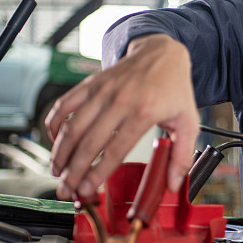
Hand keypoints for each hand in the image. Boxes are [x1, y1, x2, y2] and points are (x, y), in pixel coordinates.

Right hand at [45, 34, 199, 200]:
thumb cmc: (174, 88)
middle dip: (73, 170)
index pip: (115, 150)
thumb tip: (173, 183)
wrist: (162, 52)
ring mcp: (102, 90)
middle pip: (88, 142)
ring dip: (60, 152)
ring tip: (57, 172)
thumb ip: (183, 155)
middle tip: (66, 190)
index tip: (88, 190)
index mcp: (144, 112)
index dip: (98, 173)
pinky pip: (64, 105)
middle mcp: (120, 100)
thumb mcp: (188, 121)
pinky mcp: (90, 83)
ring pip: (72, 126)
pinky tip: (54, 142)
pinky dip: (54, 124)